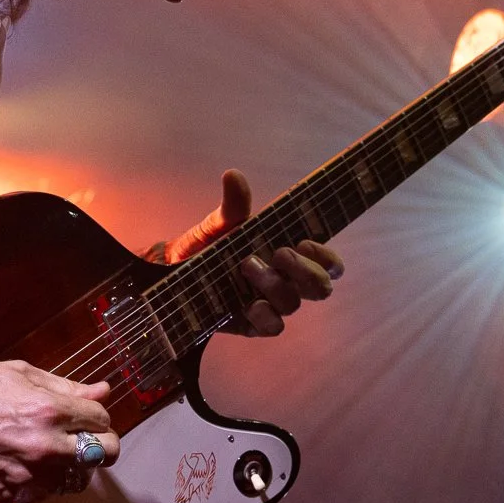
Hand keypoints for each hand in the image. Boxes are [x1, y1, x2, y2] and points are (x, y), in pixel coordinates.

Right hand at [0, 356, 118, 502]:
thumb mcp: (17, 373)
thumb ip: (65, 385)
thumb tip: (102, 390)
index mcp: (50, 410)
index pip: (103, 420)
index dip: (96, 415)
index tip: (84, 414)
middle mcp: (45, 447)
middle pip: (104, 454)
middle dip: (97, 443)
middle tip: (80, 436)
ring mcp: (27, 476)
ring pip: (77, 479)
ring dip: (71, 465)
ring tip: (48, 449)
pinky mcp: (9, 495)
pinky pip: (43, 492)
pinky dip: (41, 480)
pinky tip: (22, 461)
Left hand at [163, 169, 344, 336]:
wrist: (175, 274)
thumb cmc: (208, 247)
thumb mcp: (219, 225)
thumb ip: (232, 206)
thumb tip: (233, 175)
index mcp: (289, 255)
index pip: (328, 263)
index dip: (326, 257)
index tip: (303, 242)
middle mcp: (286, 281)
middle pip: (321, 288)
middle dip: (305, 271)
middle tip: (278, 253)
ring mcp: (271, 304)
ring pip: (293, 304)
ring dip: (274, 285)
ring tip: (247, 266)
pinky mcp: (254, 323)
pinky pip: (273, 327)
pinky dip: (265, 316)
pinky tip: (248, 305)